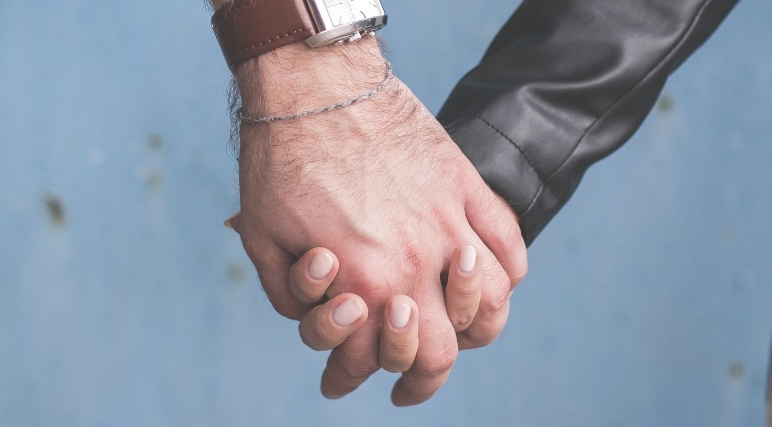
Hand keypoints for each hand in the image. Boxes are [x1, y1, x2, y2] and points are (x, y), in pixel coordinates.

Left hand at [230, 38, 527, 404]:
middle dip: (426, 376)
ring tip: (461, 334)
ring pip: (491, 302)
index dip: (360, 380)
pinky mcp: (465, 184)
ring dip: (477, 327)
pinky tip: (492, 281)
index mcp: (366, 282)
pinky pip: (507, 240)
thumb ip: (292, 296)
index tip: (344, 383)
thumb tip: (318, 319)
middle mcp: (416, 261)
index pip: (387, 360)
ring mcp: (449, 221)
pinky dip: (507, 271)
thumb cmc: (280, 162)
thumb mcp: (264, 240)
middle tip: (410, 384)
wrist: (316, 85)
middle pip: (447, 349)